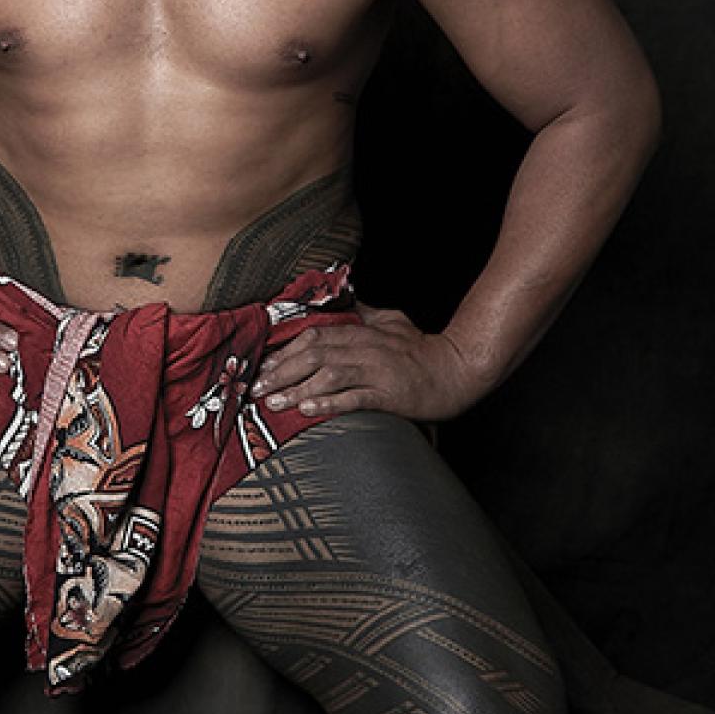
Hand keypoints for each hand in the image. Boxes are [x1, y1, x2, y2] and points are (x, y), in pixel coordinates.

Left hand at [253, 308, 485, 423]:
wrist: (458, 369)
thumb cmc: (422, 349)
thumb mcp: (392, 321)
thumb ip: (364, 313)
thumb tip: (344, 302)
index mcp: (363, 332)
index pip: (315, 336)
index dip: (286, 350)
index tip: (264, 366)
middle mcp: (366, 348)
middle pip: (314, 354)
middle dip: (281, 372)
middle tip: (257, 389)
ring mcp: (377, 370)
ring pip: (328, 375)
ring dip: (297, 389)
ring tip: (273, 403)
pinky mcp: (389, 393)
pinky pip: (354, 396)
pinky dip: (329, 402)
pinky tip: (308, 410)